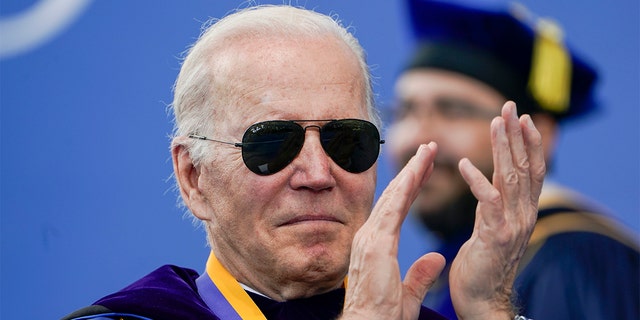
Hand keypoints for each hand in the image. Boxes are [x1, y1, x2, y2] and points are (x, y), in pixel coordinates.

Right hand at [342, 142, 445, 319]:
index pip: (397, 209)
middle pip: (395, 197)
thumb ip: (421, 274)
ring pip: (394, 197)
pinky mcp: (376, 244)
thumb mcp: (408, 293)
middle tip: (429, 149)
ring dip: (412, 172)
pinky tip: (417, 171)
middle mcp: (370, 237)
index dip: (412, 188)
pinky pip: (393, 209)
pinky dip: (405, 188)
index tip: (424, 170)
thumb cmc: (383, 317)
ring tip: (428, 151)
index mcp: (377, 246)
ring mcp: (370, 238)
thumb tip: (437, 258)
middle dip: (413, 171)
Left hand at [449, 101, 544, 318]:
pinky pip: (488, 201)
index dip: (528, 143)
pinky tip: (465, 163)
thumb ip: (495, 204)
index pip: (531, 170)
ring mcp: (512, 224)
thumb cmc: (481, 264)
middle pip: (524, 167)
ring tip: (497, 122)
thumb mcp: (492, 227)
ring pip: (510, 178)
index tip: (520, 117)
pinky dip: (477, 180)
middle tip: (510, 106)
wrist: (482, 300)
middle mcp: (523, 214)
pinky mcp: (495, 235)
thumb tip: (492, 182)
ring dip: (503, 147)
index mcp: (522, 212)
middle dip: (517, 134)